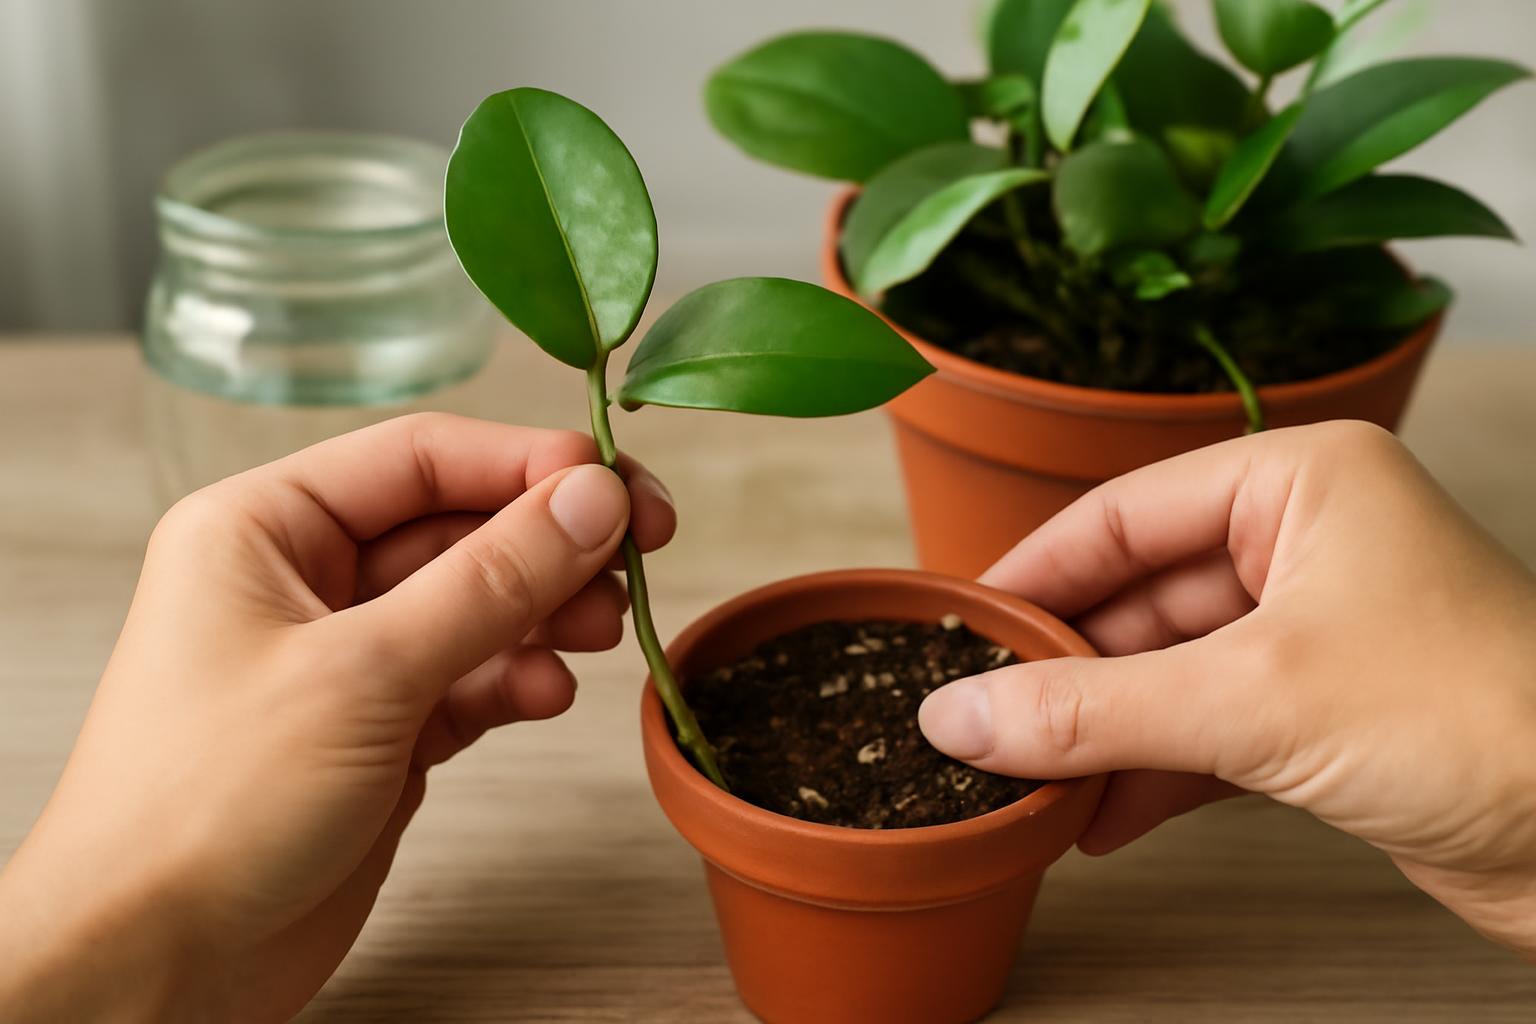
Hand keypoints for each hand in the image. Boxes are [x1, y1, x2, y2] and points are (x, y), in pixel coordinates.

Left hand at [0, 414, 675, 1021]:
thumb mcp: (363, 672)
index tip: (616, 485)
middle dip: (549, 541)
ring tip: (603, 629)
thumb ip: (490, 579)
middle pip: (458, 527)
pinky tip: (547, 692)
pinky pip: (471, 678)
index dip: (525, 464)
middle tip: (640, 550)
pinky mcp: (381, 730)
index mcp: (265, 527)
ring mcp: (347, 658)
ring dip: (547, 611)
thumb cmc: (208, 805)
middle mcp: (305, 580)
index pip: (419, 459)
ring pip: (476, 604)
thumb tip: (591, 499)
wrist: (156, 962)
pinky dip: (518, 680)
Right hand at [919, 421, 1535, 958]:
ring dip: (1100, 732)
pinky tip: (1096, 818)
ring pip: (1166, 670)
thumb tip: (958, 715)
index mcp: (1300, 481)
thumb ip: (1092, 709)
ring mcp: (1316, 632)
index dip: (1033, 574)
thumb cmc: (1484, 720)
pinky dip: (1151, 773)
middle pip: (1138, 597)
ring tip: (1025, 781)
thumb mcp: (1252, 701)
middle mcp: (1306, 543)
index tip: (957, 631)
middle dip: (1063, 671)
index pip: (1125, 513)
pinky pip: (1205, 729)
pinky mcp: (1327, 714)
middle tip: (980, 723)